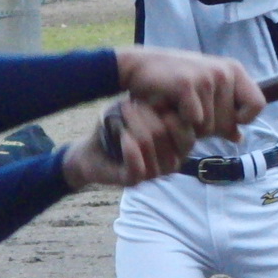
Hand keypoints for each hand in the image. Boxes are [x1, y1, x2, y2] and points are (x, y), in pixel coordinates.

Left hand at [61, 99, 194, 187]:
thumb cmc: (119, 127)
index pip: (187, 131)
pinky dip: (129, 148)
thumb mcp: (140, 110)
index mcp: (179, 147)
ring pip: (148, 144)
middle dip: (145, 113)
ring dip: (132, 123)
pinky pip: (137, 166)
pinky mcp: (135, 181)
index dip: (169, 111)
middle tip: (128, 104)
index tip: (150, 98)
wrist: (91, 150)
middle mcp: (172, 162)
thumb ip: (158, 105)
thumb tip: (168, 96)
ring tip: (122, 112)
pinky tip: (123, 135)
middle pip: (164, 132)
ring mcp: (154, 174)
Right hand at [116, 47, 264, 139]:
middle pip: (229, 123)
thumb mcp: (203, 95)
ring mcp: (206, 77)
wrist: (138, 67)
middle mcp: (224, 71)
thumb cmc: (173, 84)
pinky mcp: (187, 84)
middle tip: (188, 112)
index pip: (258, 105)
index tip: (222, 119)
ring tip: (178, 108)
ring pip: (209, 126)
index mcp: (233, 70)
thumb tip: (239, 137)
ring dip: (190, 126)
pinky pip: (192, 121)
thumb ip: (223, 113)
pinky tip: (169, 107)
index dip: (241, 119)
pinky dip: (179, 121)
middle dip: (208, 128)